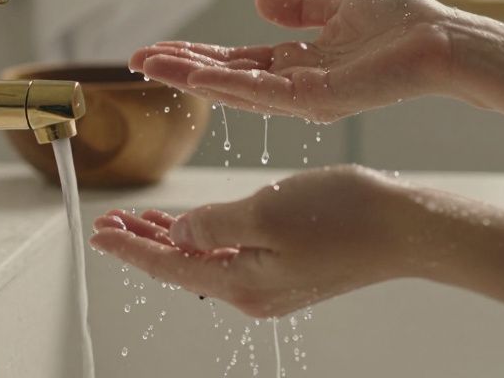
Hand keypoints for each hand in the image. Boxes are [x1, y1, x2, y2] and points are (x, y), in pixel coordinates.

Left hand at [89, 165, 409, 317]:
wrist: (403, 228)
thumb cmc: (342, 215)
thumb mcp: (264, 211)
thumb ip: (212, 224)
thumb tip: (178, 235)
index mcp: (242, 282)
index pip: (169, 266)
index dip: (131, 247)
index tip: (100, 232)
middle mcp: (254, 292)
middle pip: (183, 266)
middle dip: (144, 242)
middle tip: (112, 221)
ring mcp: (274, 283)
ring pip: (207, 259)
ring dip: (173, 237)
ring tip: (143, 220)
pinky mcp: (292, 270)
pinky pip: (234, 254)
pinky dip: (207, 237)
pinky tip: (198, 224)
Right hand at [128, 0, 455, 121]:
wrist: (444, 40)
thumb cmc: (405, 25)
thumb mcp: (342, 8)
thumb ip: (302, 10)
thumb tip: (261, 1)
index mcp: (300, 61)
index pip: (238, 60)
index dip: (199, 54)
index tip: (160, 48)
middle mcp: (296, 84)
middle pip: (227, 77)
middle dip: (182, 67)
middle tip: (136, 60)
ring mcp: (304, 96)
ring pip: (236, 87)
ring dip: (192, 74)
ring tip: (150, 63)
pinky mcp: (317, 100)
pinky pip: (263, 92)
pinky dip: (227, 83)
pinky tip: (194, 72)